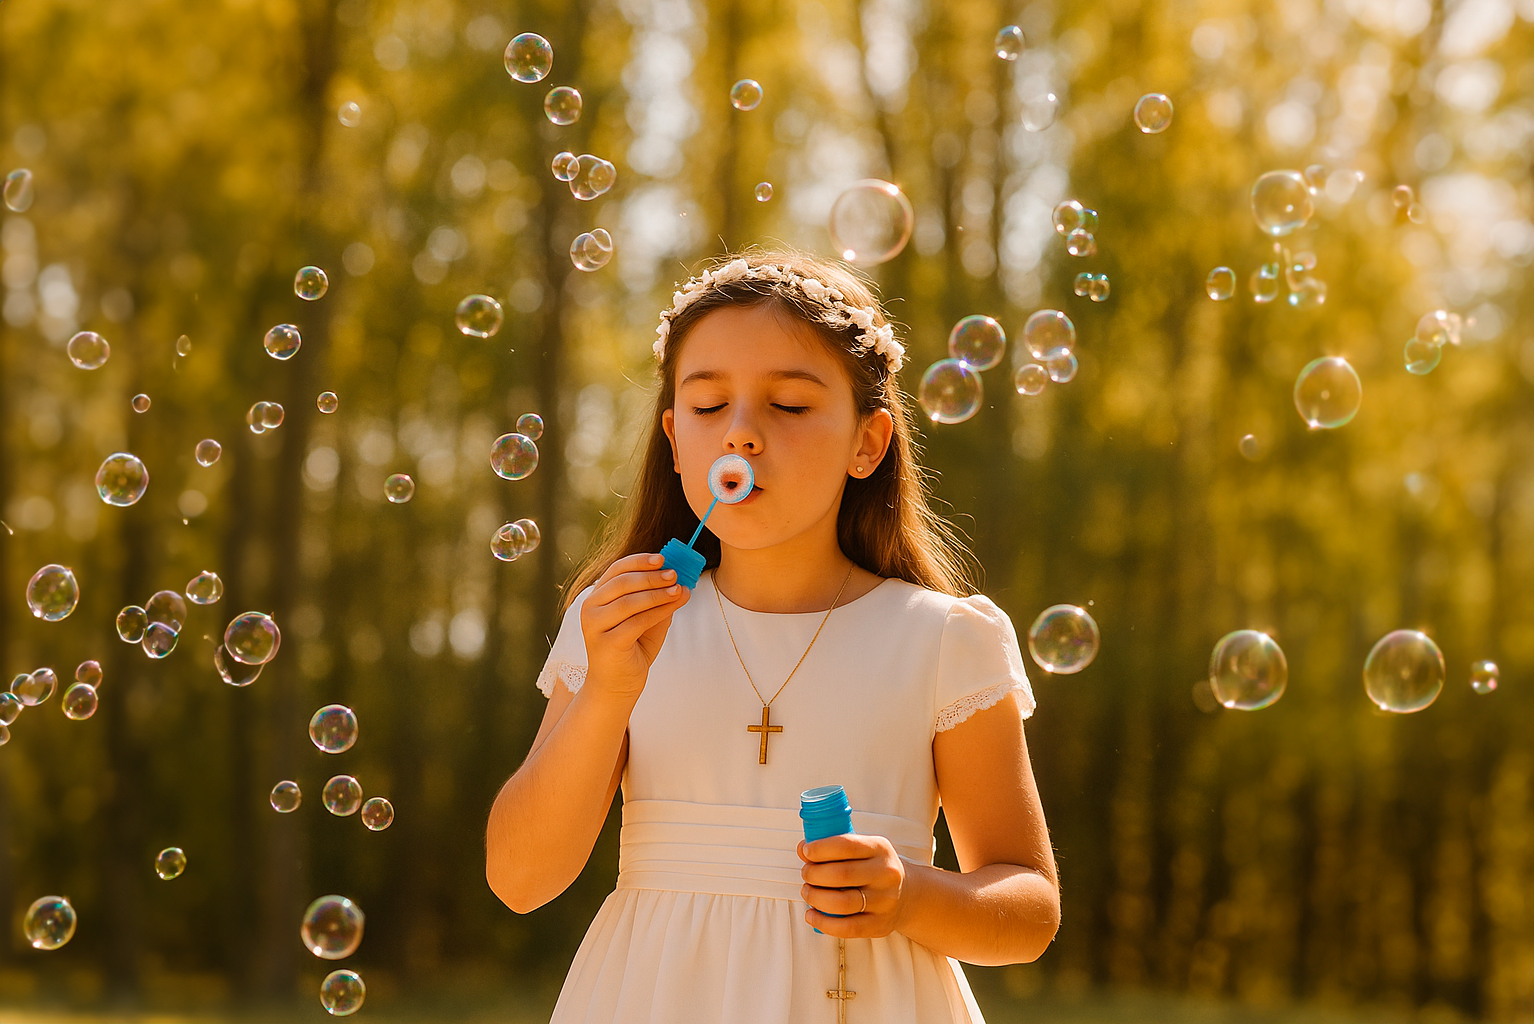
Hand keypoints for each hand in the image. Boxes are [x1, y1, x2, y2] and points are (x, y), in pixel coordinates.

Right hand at [580, 553, 690, 700]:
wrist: (615, 686)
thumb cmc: (630, 649)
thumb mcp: (645, 620)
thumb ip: (657, 601)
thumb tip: (680, 582)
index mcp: (596, 597)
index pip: (616, 569)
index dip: (640, 561)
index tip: (663, 558)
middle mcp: (590, 608)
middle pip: (623, 582)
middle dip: (652, 576)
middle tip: (675, 574)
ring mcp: (595, 626)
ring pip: (630, 601)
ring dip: (658, 593)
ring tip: (678, 590)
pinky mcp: (607, 643)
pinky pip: (637, 621)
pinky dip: (658, 611)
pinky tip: (673, 606)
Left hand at [798, 833, 906, 937]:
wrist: (908, 894)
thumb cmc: (875, 868)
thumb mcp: (865, 848)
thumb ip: (836, 847)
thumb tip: (803, 849)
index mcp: (880, 849)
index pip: (846, 846)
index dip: (820, 849)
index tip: (806, 851)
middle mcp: (885, 874)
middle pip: (841, 875)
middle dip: (814, 874)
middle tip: (806, 874)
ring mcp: (884, 902)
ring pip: (841, 903)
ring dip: (815, 898)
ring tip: (807, 892)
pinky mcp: (879, 925)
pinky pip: (847, 928)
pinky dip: (823, 923)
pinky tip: (812, 915)